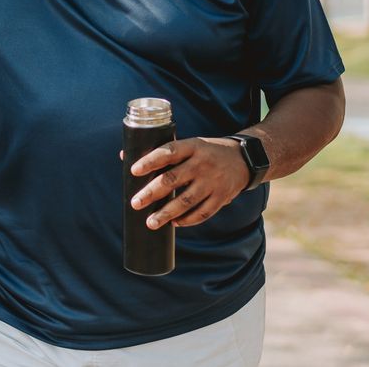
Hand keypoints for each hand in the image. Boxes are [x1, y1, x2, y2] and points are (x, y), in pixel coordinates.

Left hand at [128, 137, 250, 228]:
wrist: (244, 159)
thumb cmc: (205, 152)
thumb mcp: (189, 145)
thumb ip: (162, 152)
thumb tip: (124, 156)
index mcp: (192, 146)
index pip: (168, 152)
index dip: (150, 161)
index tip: (133, 170)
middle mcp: (202, 164)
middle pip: (173, 179)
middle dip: (152, 193)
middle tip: (135, 203)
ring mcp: (213, 182)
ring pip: (186, 201)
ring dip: (166, 213)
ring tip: (150, 222)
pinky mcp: (221, 197)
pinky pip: (202, 212)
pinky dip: (187, 220)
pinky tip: (174, 223)